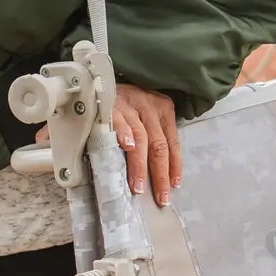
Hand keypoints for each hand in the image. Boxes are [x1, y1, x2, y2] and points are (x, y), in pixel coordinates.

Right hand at [111, 85, 181, 206]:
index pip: (172, 142)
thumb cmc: (125, 102)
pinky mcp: (111, 106)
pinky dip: (124, 135)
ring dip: (140, 166)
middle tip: (160, 196)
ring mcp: (130, 106)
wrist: (101, 78)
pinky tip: (126, 148)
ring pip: (141, 139)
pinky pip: (119, 123)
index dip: (174, 166)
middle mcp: (149, 107)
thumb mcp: (145, 114)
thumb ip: (152, 136)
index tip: (174, 186)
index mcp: (162, 109)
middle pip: (158, 145)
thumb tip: (159, 170)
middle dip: (160, 174)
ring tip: (139, 186)